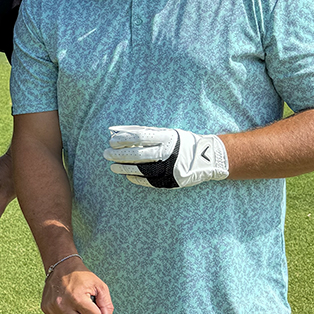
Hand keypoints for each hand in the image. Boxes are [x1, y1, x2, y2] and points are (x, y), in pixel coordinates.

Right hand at [42, 257, 113, 313]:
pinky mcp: (46, 309)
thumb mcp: (99, 286)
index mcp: (77, 298)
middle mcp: (63, 305)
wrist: (61, 266)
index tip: (96, 308)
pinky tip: (68, 307)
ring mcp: (53, 308)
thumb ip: (106, 305)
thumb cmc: (79, 275)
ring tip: (78, 309)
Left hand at [104, 125, 228, 188]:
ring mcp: (169, 168)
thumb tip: (119, 131)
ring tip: (113, 167)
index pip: (139, 136)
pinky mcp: (170, 180)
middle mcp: (168, 152)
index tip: (111, 141)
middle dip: (119, 155)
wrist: (208, 158)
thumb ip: (145, 132)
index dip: (123, 139)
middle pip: (138, 154)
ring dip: (124, 168)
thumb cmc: (181, 142)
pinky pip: (148, 181)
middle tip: (106, 154)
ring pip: (140, 169)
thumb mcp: (167, 132)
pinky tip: (127, 175)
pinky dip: (135, 178)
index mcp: (167, 137)